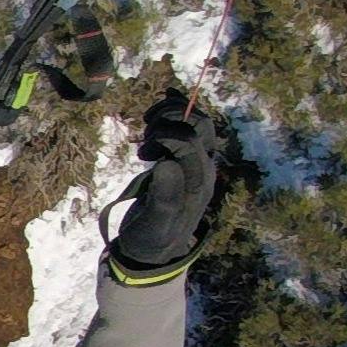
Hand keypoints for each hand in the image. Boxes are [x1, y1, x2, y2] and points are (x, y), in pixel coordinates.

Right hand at [110, 90, 224, 282]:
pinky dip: (179, 107)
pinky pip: (190, 126)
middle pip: (200, 124)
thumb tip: (167, 164)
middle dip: (171, 118)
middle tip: (146, 134)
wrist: (155, 251)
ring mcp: (196, 163)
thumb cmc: (153, 237)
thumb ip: (165, 196)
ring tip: (147, 129)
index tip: (143, 152)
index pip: (190, 140)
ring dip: (172, 115)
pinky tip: (168, 95)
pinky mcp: (185, 160)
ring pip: (197, 122)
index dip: (166, 135)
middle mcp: (204, 167)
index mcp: (199, 180)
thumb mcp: (156, 223)